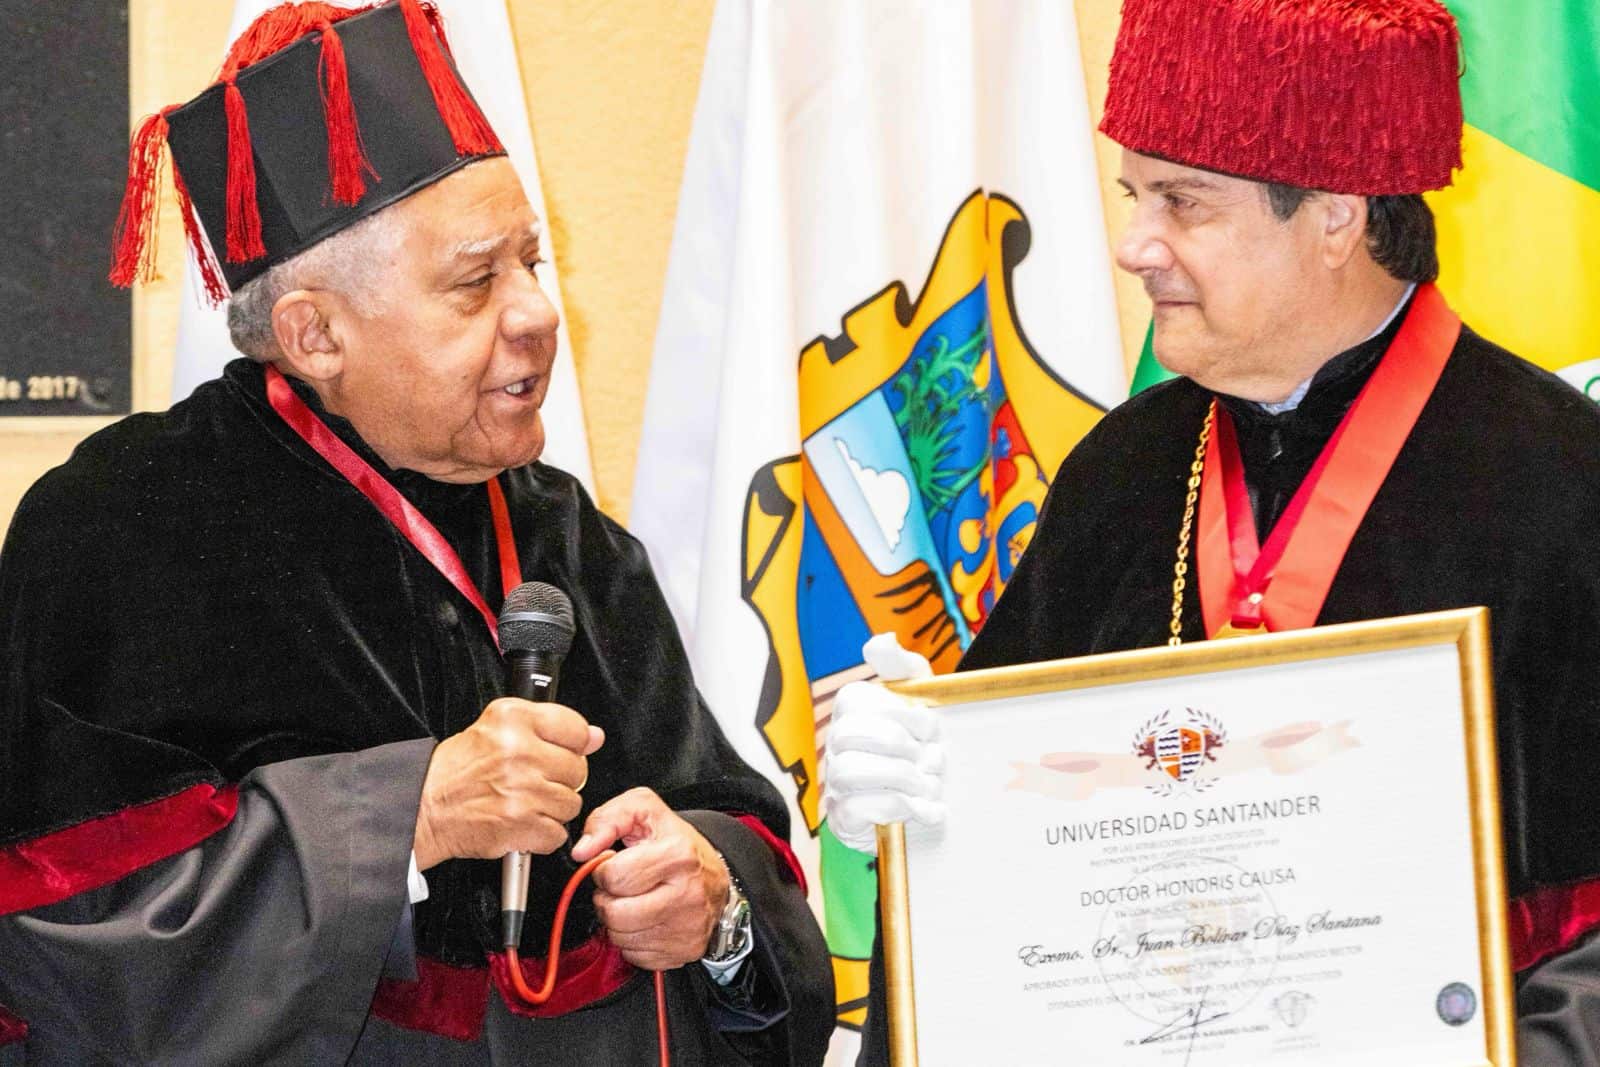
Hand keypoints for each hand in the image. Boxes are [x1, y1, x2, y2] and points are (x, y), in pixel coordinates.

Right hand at [412, 697, 604, 869]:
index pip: (576, 729)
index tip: (559, 752)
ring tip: (523, 802)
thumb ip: (549, 726)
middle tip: (531, 781)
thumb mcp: (498, 727)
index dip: (572, 745)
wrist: (424, 807)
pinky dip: (541, 835)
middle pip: (577, 769)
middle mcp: (519, 751)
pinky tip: (521, 822)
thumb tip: (594, 735)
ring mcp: (522, 788)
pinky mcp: (521, 823)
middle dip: (559, 780)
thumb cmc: (458, 770)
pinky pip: (557, 833)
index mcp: (513, 719)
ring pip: (571, 803)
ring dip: (551, 809)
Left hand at [571, 787, 730, 970]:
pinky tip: (646, 920)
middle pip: (615, 913)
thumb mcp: (644, 810)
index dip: (604, 870)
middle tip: (621, 888)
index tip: (616, 865)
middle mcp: (687, 894)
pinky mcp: (685, 951)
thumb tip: (582, 852)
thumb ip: (606, 820)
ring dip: (617, 922)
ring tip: (633, 902)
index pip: (614, 877)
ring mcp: (688, 927)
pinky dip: (633, 940)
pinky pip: (636, 956)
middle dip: (607, 899)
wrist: (717, 878)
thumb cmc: (677, 843)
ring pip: (621, 938)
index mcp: (678, 855)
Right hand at [821, 633, 944, 854]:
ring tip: (931, 786)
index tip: (933, 728)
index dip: (905, 713)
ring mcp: (835, 780)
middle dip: (904, 747)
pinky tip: (927, 811)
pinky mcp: (844, 817)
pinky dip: (901, 808)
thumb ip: (903, 667)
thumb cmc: (920, 743)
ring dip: (904, 779)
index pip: (860, 699)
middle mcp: (836, 742)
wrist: (927, 804)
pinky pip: (859, 808)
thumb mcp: (920, 697)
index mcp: (852, 709)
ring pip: (852, 770)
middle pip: (856, 734)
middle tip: (933, 759)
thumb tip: (881, 640)